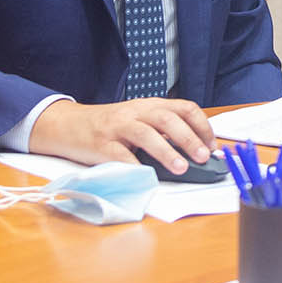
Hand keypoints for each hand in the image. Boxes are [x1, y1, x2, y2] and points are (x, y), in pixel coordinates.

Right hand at [29, 97, 215, 171]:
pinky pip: (120, 155)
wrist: (68, 125)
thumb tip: (193, 151)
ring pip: (146, 133)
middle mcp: (136, 112)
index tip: (212, 145)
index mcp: (150, 105)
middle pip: (167, 119)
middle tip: (203, 157)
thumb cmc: (110, 126)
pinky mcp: (101, 145)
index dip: (201, 126)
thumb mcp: (138, 120)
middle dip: (189, 138)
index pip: (184, 108)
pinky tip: (146, 177)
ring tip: (181, 168)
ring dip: (166, 151)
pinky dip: (134, 166)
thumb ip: (161, 131)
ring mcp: (117, 127)